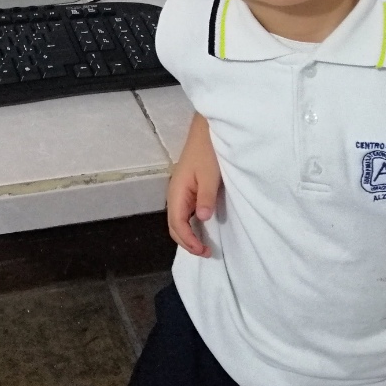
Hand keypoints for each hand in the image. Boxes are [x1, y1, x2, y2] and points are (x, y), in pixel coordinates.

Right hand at [166, 114, 219, 256]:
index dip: (189, 240)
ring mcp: (180, 192)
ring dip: (188, 236)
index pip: (177, 223)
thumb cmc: (208, 151)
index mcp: (177, 192)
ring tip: (204, 245)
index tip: (204, 250)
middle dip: (187, 242)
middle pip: (174, 226)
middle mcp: (174, 194)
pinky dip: (190, 226)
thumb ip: (206, 197)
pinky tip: (201, 230)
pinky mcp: (187, 190)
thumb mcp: (210, 175)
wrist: (206, 132)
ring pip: (178, 221)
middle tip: (206, 253)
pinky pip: (183, 213)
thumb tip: (202, 219)